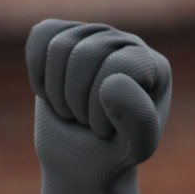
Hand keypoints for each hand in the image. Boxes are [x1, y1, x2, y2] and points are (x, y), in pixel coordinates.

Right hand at [27, 19, 171, 193]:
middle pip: (85, 54)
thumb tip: (112, 81)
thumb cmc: (114, 153)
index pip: (118, 67)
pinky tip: (52, 93)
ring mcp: (95, 34)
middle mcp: (128, 42)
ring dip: (58, 93)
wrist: (82, 158)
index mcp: (155, 67)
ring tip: (73, 110)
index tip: (107, 131)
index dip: (101, 108)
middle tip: (87, 122)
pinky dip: (39, 75)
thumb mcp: (137, 147)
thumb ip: (140, 119)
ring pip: (59, 47)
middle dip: (77, 102)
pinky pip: (40, 37)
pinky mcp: (64, 35)